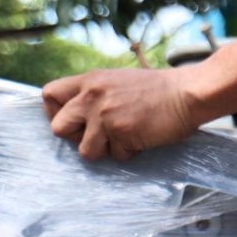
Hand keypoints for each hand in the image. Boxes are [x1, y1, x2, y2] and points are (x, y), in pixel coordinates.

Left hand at [41, 65, 203, 161]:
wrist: (187, 93)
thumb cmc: (158, 90)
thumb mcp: (118, 81)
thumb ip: (95, 94)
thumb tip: (76, 116)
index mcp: (91, 80)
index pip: (49, 94)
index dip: (55, 114)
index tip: (72, 122)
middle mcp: (92, 95)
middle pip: (57, 127)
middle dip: (76, 138)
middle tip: (98, 135)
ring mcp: (105, 114)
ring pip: (85, 151)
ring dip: (105, 149)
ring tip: (126, 135)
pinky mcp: (120, 131)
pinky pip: (115, 155)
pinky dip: (129, 151)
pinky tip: (142, 136)